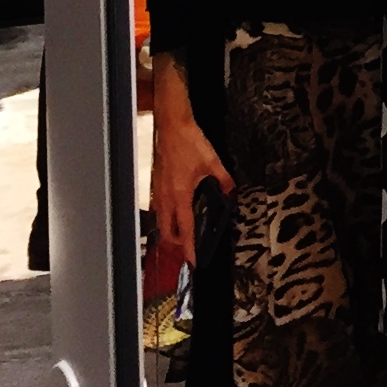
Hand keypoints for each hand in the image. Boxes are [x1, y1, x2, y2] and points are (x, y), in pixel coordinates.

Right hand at [149, 101, 232, 270]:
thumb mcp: (213, 162)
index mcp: (180, 195)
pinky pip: (158, 207)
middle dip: (177, 243)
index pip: (185, 229)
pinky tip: (176, 211)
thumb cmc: (190, 142)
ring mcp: (158, 190)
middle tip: (189, 248)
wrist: (171, 125)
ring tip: (183, 233)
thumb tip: (231, 193)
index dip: (189, 247)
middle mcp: (165, 197)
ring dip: (170, 230)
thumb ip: (223, 180)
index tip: (192, 261)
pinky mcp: (156, 183)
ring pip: (161, 220)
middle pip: (167, 231)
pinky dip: (166, 216)